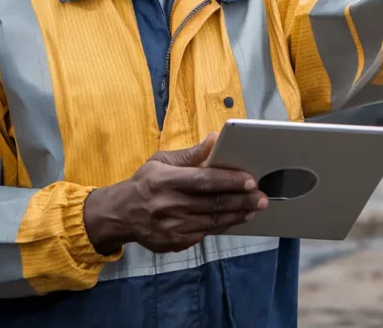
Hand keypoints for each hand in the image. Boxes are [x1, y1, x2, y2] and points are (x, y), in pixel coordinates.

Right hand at [84, 135, 267, 254]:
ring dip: (237, 215)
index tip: (250, 180)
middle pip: (213, 204)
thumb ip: (190, 154)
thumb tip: (215, 139)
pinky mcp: (174, 243)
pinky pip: (204, 234)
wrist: (119, 215)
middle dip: (242, 201)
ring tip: (254, 208)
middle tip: (262, 197)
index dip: (229, 181)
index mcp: (166, 181)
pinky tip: (234, 219)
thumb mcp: (161, 161)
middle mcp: (169, 206)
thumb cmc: (145, 182)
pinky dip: (221, 226)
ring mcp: (172, 228)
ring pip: (213, 222)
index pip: (203, 181)